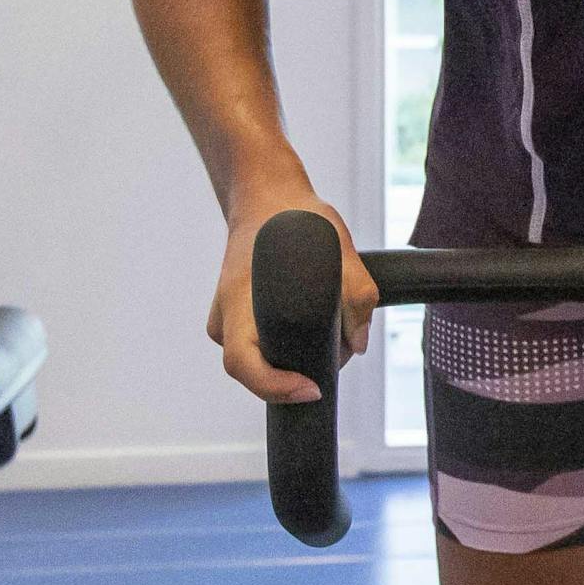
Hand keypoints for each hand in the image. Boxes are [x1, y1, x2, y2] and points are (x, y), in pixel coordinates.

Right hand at [209, 187, 375, 404]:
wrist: (266, 196)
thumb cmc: (294, 217)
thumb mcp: (337, 246)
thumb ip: (357, 293)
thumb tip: (358, 342)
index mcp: (238, 299)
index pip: (243, 363)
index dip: (275, 386)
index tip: (311, 388)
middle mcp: (225, 315)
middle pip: (255, 370)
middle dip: (298, 375)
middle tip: (338, 351)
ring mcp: (226, 319)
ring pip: (260, 358)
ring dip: (297, 358)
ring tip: (334, 332)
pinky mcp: (236, 318)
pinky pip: (261, 346)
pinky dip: (289, 345)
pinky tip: (316, 328)